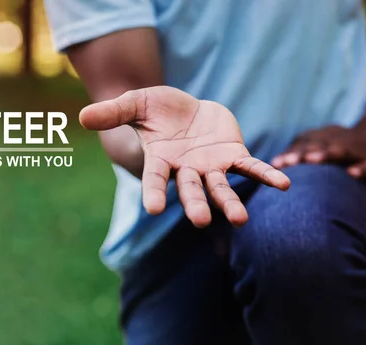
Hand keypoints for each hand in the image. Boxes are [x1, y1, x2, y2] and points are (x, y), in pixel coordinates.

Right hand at [80, 86, 289, 227]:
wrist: (186, 109)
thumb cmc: (157, 109)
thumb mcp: (136, 103)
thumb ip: (114, 113)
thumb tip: (82, 117)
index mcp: (162, 160)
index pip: (156, 179)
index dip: (154, 192)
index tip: (153, 209)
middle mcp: (187, 170)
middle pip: (190, 190)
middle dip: (194, 204)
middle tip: (199, 221)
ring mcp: (212, 167)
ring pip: (221, 188)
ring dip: (229, 203)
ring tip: (240, 219)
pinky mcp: (233, 156)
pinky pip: (251, 168)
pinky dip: (266, 176)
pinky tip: (283, 184)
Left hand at [271, 125, 365, 178]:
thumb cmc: (337, 145)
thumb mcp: (318, 144)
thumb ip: (297, 154)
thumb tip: (273, 164)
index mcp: (321, 140)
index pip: (303, 146)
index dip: (290, 154)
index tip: (276, 164)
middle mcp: (336, 142)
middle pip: (317, 147)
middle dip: (302, 154)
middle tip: (288, 163)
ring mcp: (355, 150)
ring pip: (340, 152)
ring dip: (326, 154)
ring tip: (313, 160)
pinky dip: (361, 168)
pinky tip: (352, 173)